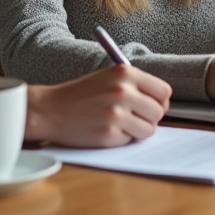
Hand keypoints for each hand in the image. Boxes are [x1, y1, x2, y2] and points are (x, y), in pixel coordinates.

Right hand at [25, 65, 171, 146]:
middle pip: (159, 112)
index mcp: (125, 73)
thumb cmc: (81, 94)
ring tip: (119, 124)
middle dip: (149, 118)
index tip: (151, 106)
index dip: (160, 101)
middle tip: (133, 117)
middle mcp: (123, 91)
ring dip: (137, 130)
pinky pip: (130, 140)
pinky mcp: (108, 134)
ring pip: (149, 130)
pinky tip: (105, 129)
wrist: (49, 109)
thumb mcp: (109, 78)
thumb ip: (135, 85)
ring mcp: (116, 114)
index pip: (164, 91)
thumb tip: (162, 103)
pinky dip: (121, 138)